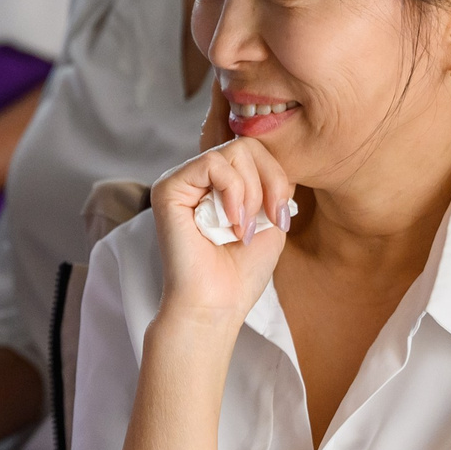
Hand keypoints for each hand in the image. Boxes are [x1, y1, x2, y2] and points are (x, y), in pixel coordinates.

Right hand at [152, 95, 292, 331]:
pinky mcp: (168, 187)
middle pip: (247, 144)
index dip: (278, 177)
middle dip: (270, 181)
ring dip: (252, 192)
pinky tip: (231, 223)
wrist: (215, 304)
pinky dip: (233, 191)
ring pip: (233, 151)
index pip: (257, 152)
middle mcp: (198, 177)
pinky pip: (212, 163)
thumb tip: (281, 149)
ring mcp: (182, 180)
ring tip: (243, 229)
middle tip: (268, 220)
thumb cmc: (241, 271)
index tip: (282, 216)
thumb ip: (273, 183)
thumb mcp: (270, 219)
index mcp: (220, 184)